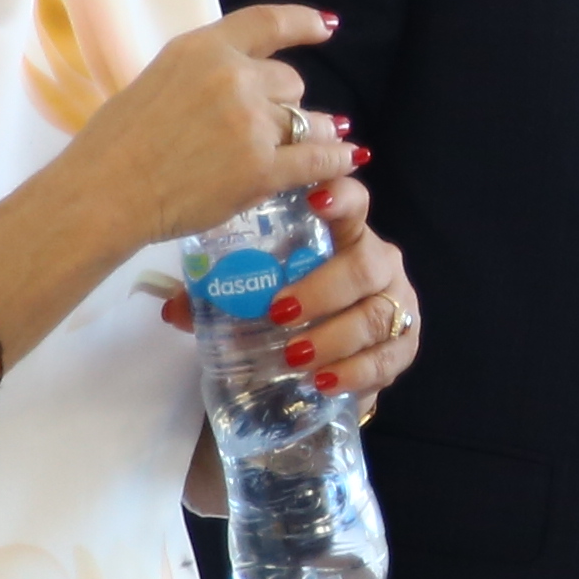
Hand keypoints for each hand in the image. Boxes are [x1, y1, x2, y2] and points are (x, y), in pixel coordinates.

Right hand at [63, 3, 347, 251]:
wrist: (103, 194)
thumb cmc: (112, 145)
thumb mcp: (154, 83)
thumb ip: (199, 78)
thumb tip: (234, 85)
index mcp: (202, 49)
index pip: (266, 23)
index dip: (302, 23)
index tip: (325, 26)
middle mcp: (233, 78)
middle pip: (290, 83)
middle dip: (285, 103)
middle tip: (269, 127)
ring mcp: (251, 124)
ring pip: (307, 121)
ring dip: (311, 133)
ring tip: (315, 144)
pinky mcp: (262, 169)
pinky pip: (317, 159)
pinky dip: (336, 160)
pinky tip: (348, 159)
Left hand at [163, 179, 419, 406]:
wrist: (326, 360)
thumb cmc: (292, 312)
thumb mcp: (258, 296)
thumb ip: (221, 298)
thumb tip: (174, 308)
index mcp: (345, 237)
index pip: (354, 204)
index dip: (340, 196)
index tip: (314, 198)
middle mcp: (379, 265)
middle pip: (364, 265)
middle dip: (323, 290)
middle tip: (279, 312)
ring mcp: (396, 304)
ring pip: (377, 315)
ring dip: (334, 337)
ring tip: (294, 358)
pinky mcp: (405, 345)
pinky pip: (388, 357)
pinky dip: (355, 372)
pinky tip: (323, 382)